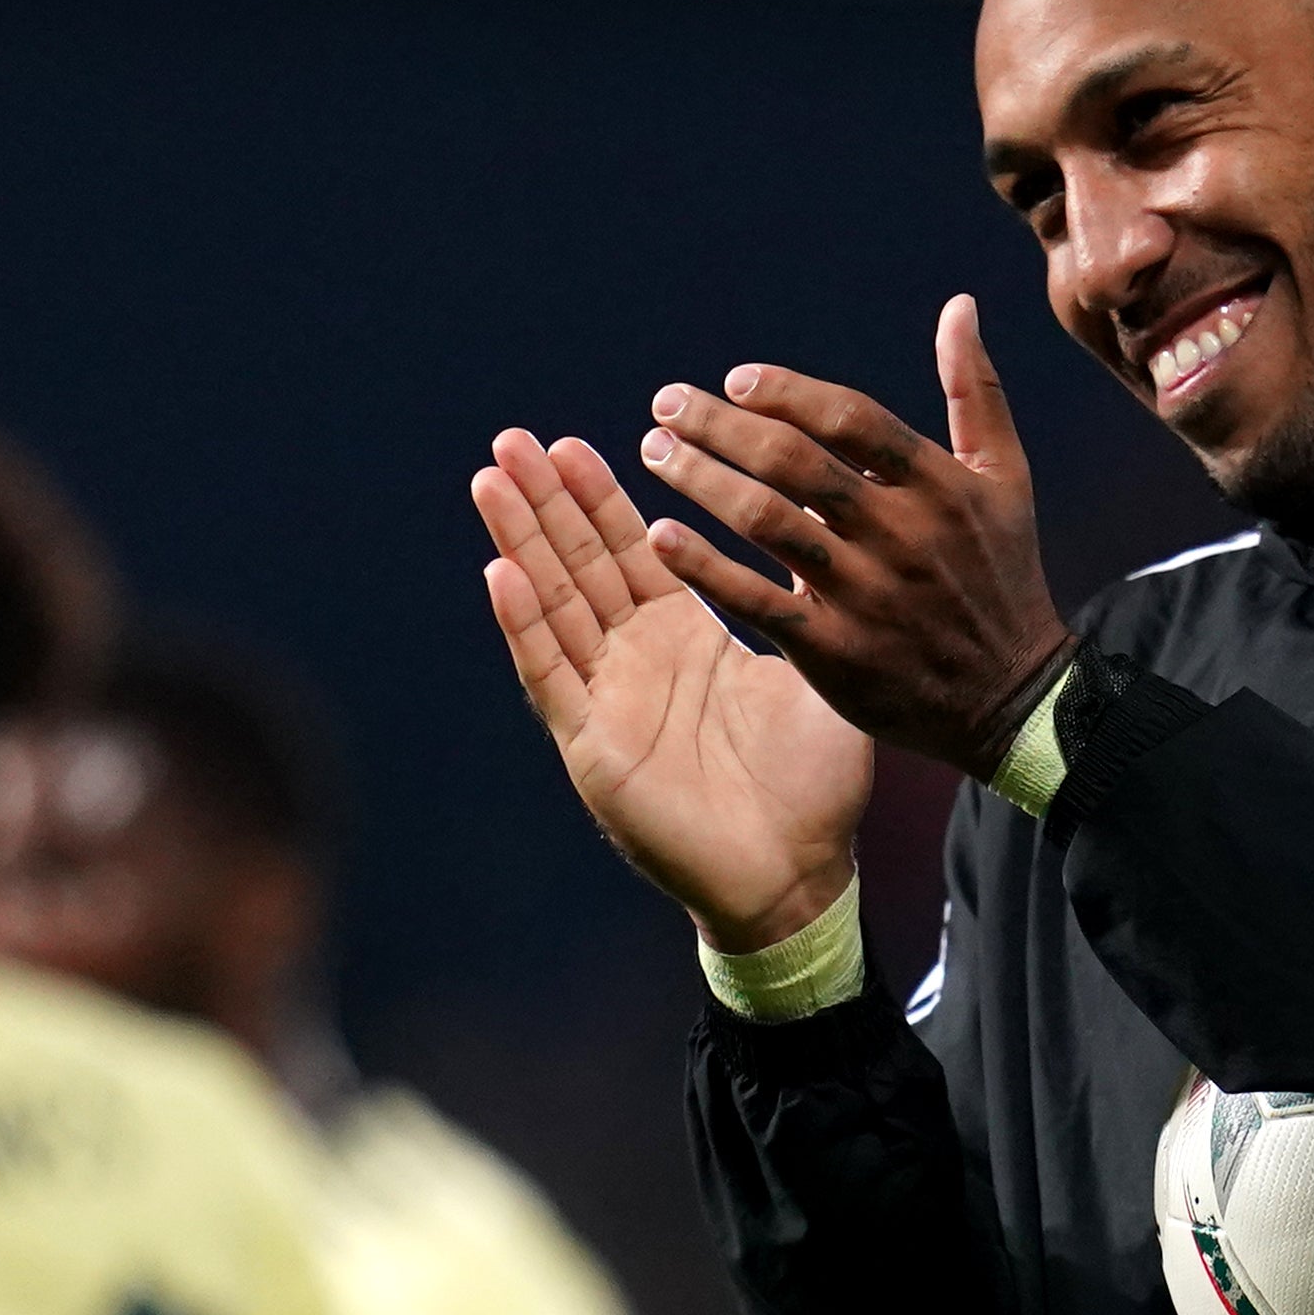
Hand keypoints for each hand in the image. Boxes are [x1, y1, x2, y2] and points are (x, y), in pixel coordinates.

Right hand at [478, 427, 872, 953]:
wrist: (799, 876)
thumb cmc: (815, 786)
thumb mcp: (815, 674)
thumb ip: (802, 607)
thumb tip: (821, 533)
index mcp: (687, 639)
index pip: (633, 552)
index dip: (600, 499)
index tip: (572, 442)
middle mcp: (638, 663)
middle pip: (581, 565)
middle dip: (546, 502)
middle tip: (514, 438)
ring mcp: (609, 703)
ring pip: (555, 606)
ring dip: (522, 544)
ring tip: (491, 480)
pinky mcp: (594, 749)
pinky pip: (553, 677)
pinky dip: (527, 626)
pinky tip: (503, 573)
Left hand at [625, 298, 1077, 777]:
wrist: (1012, 700)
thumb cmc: (1000, 577)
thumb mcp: (1005, 479)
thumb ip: (975, 390)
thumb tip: (959, 306)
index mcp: (939, 486)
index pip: (852, 419)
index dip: (787, 392)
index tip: (736, 381)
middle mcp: (902, 536)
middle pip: (795, 463)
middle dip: (720, 426)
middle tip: (667, 404)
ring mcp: (867, 596)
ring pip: (767, 523)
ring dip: (701, 480)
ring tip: (655, 452)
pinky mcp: (837, 654)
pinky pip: (757, 603)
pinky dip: (705, 567)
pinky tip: (661, 535)